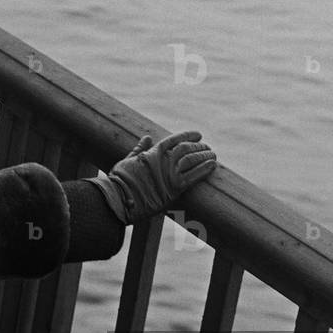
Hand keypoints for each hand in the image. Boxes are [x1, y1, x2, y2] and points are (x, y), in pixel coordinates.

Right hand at [88, 130, 218, 224]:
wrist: (120, 198)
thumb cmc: (120, 180)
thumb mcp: (128, 160)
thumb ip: (139, 149)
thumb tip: (147, 138)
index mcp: (153, 152)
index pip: (174, 139)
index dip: (188, 135)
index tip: (198, 134)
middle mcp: (164, 160)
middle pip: (187, 148)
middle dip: (199, 146)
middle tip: (207, 146)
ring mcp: (170, 174)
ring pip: (193, 160)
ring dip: (204, 155)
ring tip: (213, 155)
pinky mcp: (175, 189)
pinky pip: (194, 177)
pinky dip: (205, 169)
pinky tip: (213, 165)